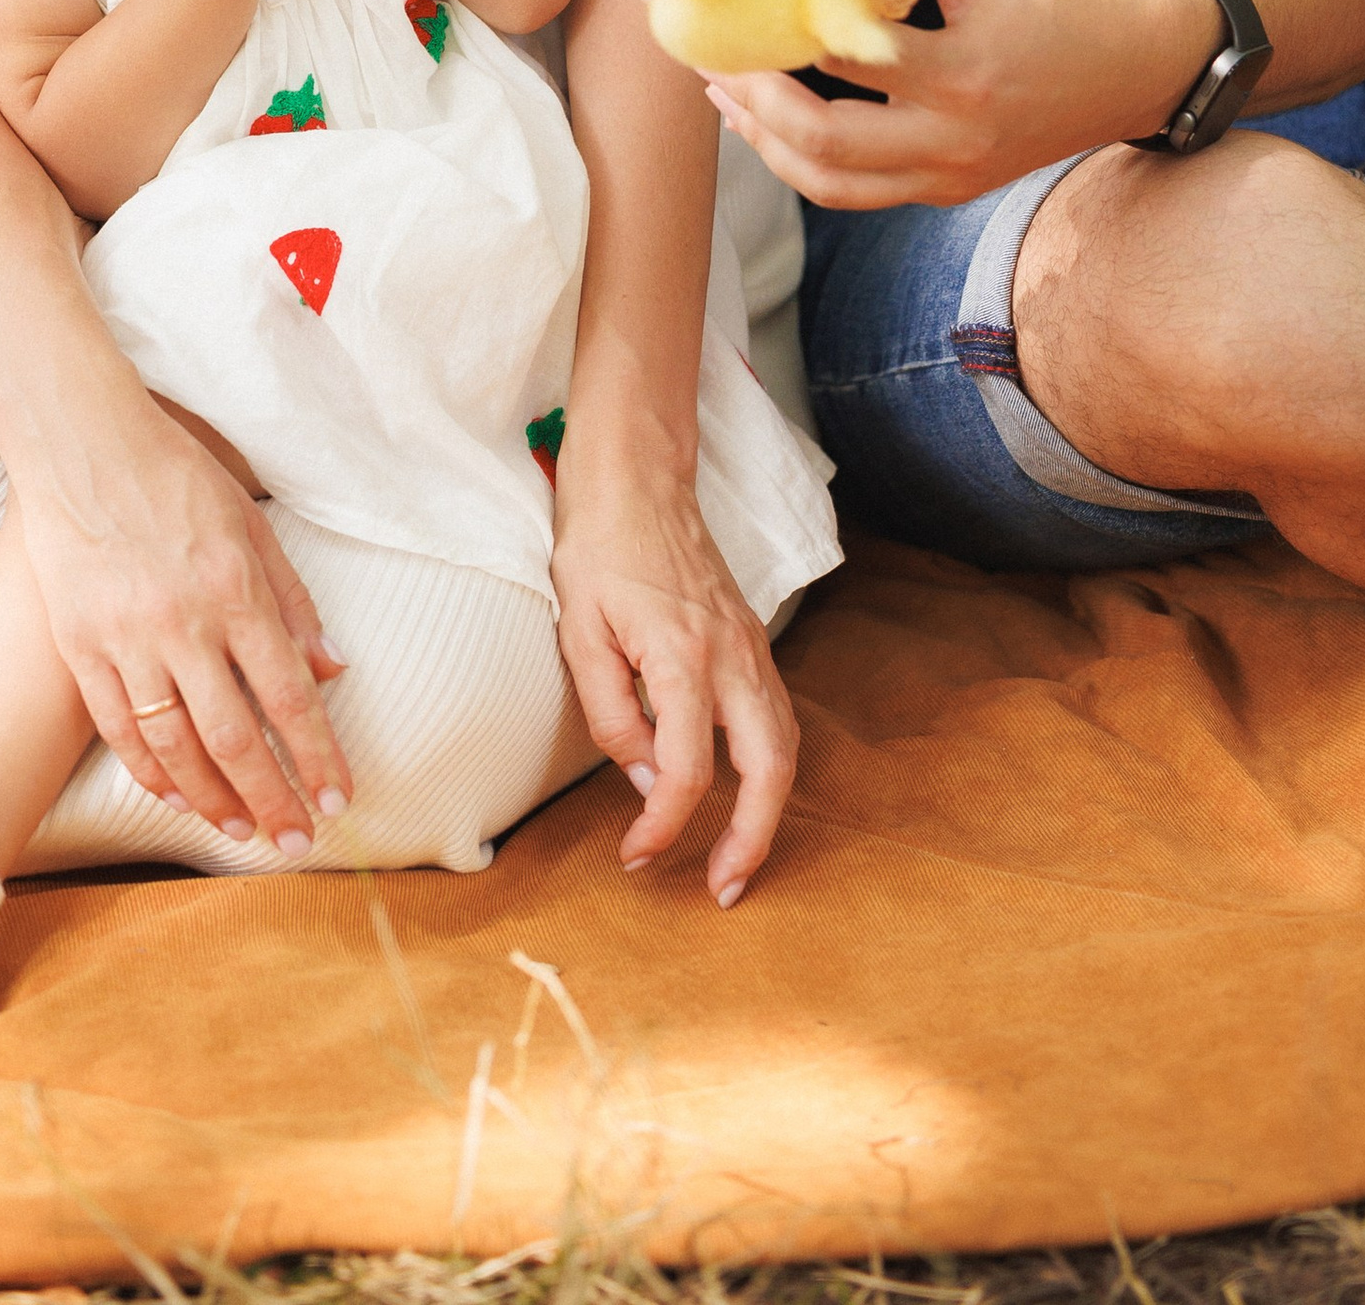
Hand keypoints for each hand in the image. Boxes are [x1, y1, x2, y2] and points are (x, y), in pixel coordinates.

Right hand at [11, 383, 354, 848]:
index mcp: (234, 590)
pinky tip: (179, 797)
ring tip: (242, 830)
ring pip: (176, 746)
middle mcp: (183, 623)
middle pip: (236, 737)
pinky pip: (120, 729)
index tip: (340, 798)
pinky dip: (151, 772)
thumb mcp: (250, 523)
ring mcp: (127, 639)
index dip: (317, 755)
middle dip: (273, 798)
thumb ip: (292, 601)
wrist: (82, 444)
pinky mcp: (81, 646)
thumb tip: (333, 668)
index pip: (288, 694)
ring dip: (215, 799)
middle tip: (297, 841)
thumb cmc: (175, 476)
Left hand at [550, 437, 797, 906]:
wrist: (636, 476)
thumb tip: (641, 777)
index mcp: (683, 657)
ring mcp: (749, 646)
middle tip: (725, 888)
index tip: (636, 854)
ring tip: (739, 856)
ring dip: (770, 808)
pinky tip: (744, 789)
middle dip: (753, 838)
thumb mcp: (578, 631)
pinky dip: (770, 765)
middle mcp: (731, 656)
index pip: (685, 770)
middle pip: (769, 769)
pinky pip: (777, 715)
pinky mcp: (750, 639)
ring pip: (786, 744)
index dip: (662, 825)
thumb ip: (609, 712)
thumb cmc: (597, 546)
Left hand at [706, 0, 1219, 210]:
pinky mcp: (950, 189)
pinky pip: (859, 188)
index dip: (779, 27)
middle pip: (819, 145)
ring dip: (765, 142)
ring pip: (830, 185)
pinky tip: (772, 118)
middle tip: (709, 57)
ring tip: (725, 94)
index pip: (842, 57)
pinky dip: (806, 158)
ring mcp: (951, 176)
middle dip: (750, 102)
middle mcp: (953, 139)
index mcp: (961, 73)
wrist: (1137, 62)